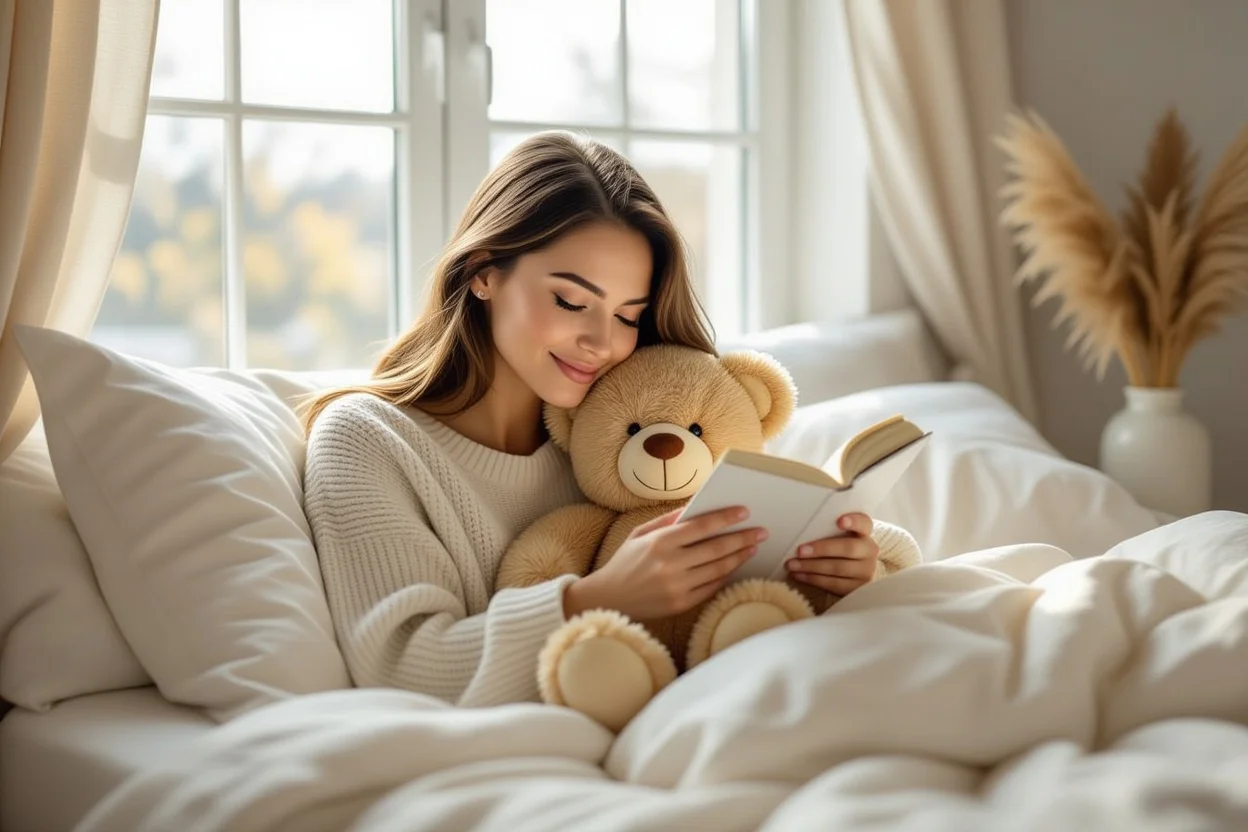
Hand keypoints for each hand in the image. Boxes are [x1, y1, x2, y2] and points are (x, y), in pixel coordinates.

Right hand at [563, 506, 765, 619]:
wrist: (608, 598)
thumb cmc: (625, 562)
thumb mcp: (640, 534)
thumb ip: (667, 520)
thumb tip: (696, 508)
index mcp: (660, 542)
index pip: (701, 526)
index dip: (726, 518)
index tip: (745, 512)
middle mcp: (670, 564)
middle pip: (716, 548)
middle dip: (742, 538)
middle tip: (761, 532)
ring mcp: (677, 586)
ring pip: (718, 569)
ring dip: (739, 557)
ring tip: (752, 548)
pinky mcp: (681, 604)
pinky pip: (711, 588)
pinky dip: (726, 576)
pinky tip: (735, 566)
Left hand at [786, 512, 878, 596]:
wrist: (853, 572)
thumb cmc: (838, 547)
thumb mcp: (838, 535)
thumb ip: (827, 529)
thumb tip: (800, 527)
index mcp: (864, 532)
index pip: (864, 523)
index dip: (853, 521)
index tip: (839, 521)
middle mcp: (868, 551)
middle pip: (848, 548)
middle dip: (822, 549)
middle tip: (800, 551)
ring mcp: (865, 571)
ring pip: (838, 568)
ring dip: (812, 566)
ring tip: (793, 564)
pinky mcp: (857, 588)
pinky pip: (834, 584)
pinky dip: (813, 579)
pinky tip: (799, 575)